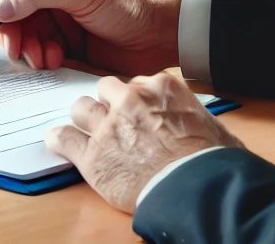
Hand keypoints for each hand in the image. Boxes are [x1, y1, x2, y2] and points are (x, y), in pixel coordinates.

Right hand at [0, 0, 182, 73]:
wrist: (165, 35)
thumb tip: (1, 7)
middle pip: (11, 1)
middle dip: (11, 25)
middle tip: (16, 47)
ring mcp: (59, 11)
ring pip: (22, 28)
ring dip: (27, 46)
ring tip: (41, 58)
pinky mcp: (66, 39)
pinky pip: (39, 48)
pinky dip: (41, 58)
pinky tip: (54, 62)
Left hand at [47, 72, 244, 212]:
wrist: (201, 191)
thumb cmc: (214, 163)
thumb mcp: (212, 127)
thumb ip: (192, 115)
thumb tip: (196, 124)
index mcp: (160, 87)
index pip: (136, 82)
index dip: (136, 100)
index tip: (139, 113)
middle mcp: (130, 100)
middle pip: (105, 89)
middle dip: (109, 105)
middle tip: (117, 124)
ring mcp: (108, 126)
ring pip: (81, 108)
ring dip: (86, 120)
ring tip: (91, 134)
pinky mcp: (93, 155)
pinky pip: (63, 137)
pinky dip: (60, 140)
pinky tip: (60, 143)